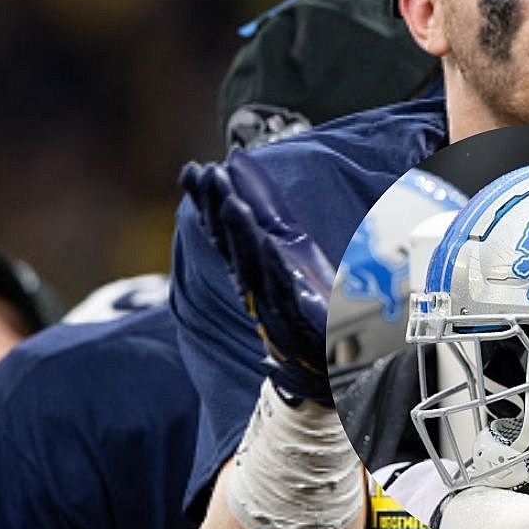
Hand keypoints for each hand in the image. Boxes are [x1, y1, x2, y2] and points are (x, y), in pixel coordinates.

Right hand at [179, 149, 333, 404]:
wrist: (334, 358)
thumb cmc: (310, 302)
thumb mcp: (291, 251)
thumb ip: (269, 215)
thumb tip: (243, 173)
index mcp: (252, 267)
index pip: (224, 229)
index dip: (208, 201)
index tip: (194, 170)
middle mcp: (256, 285)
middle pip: (230, 243)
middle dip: (217, 208)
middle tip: (206, 174)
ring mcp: (273, 304)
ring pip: (251, 265)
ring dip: (240, 233)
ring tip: (231, 201)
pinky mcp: (296, 321)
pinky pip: (282, 291)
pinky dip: (273, 268)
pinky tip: (268, 245)